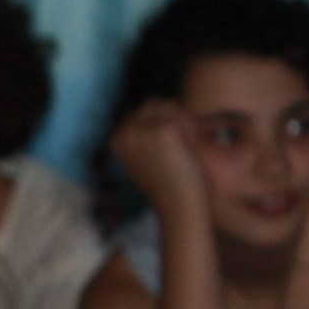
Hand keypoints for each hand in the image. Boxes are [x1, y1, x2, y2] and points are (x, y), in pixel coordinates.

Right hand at [110, 99, 206, 224]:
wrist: (178, 205)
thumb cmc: (167, 185)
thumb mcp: (145, 157)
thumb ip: (142, 132)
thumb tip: (156, 103)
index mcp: (115, 139)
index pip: (143, 111)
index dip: (161, 126)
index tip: (163, 152)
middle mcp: (124, 133)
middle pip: (156, 104)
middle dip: (173, 121)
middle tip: (175, 150)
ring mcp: (142, 130)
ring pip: (171, 106)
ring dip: (183, 125)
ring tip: (181, 150)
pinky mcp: (163, 130)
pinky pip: (185, 116)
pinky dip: (192, 132)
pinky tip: (187, 151)